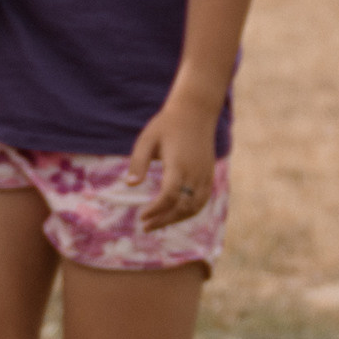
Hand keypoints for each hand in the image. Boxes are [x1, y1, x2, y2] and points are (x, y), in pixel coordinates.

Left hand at [126, 96, 219, 229]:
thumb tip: (130, 185)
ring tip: (157, 223)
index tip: (142, 216)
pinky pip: (202, 199)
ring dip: (177, 218)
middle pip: (183, 206)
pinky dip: (190, 211)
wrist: (195, 112)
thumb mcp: (147, 139)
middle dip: (164, 219)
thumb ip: (138, 162)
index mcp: (179, 164)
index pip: (170, 196)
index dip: (156, 210)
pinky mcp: (209, 174)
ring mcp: (205, 174)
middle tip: (145, 226)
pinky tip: (174, 214)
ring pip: (195, 206)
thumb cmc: (166, 125)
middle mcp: (195, 172)